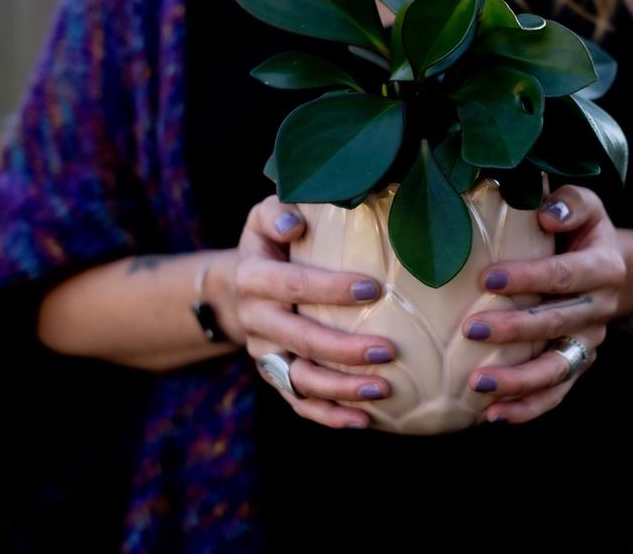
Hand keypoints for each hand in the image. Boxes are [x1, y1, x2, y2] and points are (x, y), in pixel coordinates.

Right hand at [209, 195, 396, 428]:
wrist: (243, 285)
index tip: (373, 287)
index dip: (328, 288)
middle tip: (388, 351)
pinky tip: (364, 420)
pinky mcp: (275, 377)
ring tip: (384, 389)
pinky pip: (300, 404)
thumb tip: (295, 220)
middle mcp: (256, 320)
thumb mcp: (264, 217)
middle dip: (343, 349)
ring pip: (300, 380)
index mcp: (252, 277)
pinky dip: (329, 416)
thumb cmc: (272, 243)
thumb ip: (277, 211)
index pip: (291, 285)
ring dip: (342, 389)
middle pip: (299, 340)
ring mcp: (264, 354)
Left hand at [461, 185, 626, 423]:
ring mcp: (589, 342)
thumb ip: (569, 203)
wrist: (612, 269)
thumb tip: (545, 213)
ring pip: (557, 369)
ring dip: (518, 380)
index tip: (487, 279)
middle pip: (558, 323)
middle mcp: (601, 309)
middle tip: (473, 329)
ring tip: (476, 384)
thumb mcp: (584, 206)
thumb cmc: (581, 231)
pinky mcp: (578, 365)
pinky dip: (526, 407)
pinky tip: (492, 414)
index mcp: (604, 267)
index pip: (567, 274)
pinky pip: (556, 394)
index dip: (530, 278)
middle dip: (515, 329)